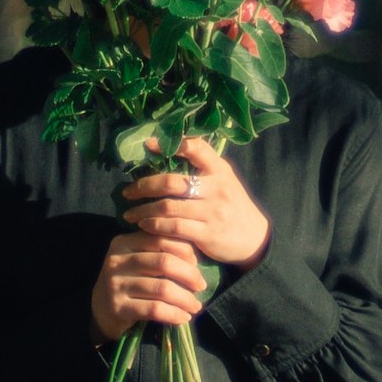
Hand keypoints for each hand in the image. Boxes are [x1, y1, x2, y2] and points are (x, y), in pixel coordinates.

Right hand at [94, 231, 210, 339]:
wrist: (101, 310)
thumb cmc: (128, 282)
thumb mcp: (138, 261)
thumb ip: (159, 252)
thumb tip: (194, 257)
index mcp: (123, 243)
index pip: (160, 239)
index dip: (184, 251)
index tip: (196, 264)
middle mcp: (116, 260)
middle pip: (163, 262)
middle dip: (189, 275)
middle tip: (201, 286)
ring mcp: (116, 284)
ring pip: (161, 288)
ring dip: (185, 298)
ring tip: (195, 306)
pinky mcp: (118, 307)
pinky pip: (154, 309)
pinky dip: (174, 314)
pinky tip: (183, 318)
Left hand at [122, 136, 271, 270]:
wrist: (254, 237)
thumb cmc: (231, 204)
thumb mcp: (223, 179)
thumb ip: (201, 166)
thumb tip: (166, 151)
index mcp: (219, 170)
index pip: (196, 148)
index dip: (170, 144)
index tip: (148, 145)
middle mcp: (217, 188)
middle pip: (172, 182)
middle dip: (144, 186)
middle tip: (127, 192)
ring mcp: (212, 212)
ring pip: (168, 207)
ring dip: (143, 210)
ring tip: (130, 213)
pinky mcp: (208, 234)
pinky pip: (174, 228)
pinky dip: (155, 226)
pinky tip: (145, 226)